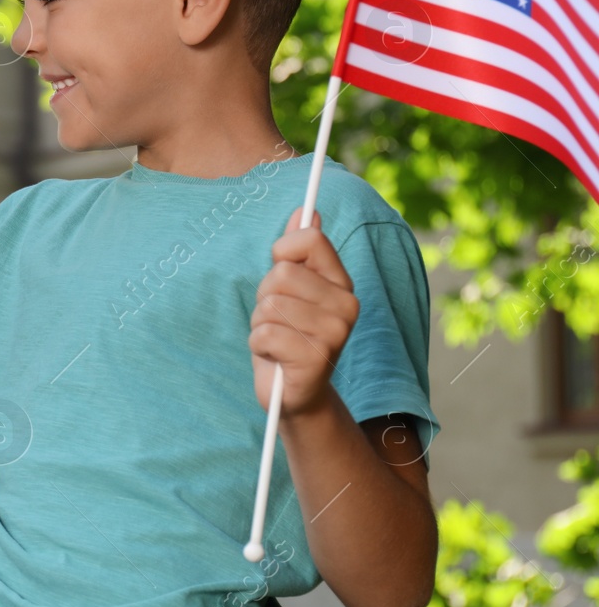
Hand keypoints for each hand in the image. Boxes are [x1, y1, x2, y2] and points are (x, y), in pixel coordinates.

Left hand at [249, 208, 358, 418]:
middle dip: (265, 297)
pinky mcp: (317, 358)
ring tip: (277, 340)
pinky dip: (259, 345)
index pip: (309, 240)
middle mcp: (346, 305)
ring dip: (261, 324)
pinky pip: (265, 333)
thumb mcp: (289, 290)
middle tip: (277, 320)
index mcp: (342, 283)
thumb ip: (298, 252)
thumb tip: (305, 211)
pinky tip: (276, 357)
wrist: (294, 394)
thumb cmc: (287, 336)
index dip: (282, 253)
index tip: (281, 275)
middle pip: (281, 274)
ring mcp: (335, 333)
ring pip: (270, 304)